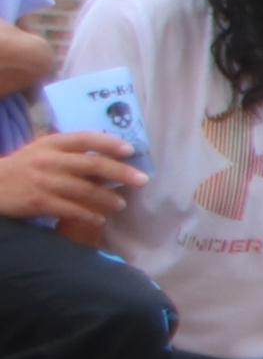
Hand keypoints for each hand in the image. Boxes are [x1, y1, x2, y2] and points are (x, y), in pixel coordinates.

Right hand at [0, 130, 142, 228]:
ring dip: (107, 198)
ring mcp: (43, 181)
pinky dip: (88, 215)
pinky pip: (70, 209)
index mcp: (51, 143)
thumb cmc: (25, 167)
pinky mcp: (39, 202)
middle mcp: (49, 160)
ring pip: (84, 190)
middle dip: (120, 172)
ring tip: (121, 204)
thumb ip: (70, 151)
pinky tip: (100, 219)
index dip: (109, 143)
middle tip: (142, 180)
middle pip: (91, 164)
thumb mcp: (42, 151)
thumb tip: (110, 156)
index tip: (130, 150)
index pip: (84, 139)